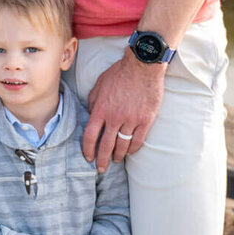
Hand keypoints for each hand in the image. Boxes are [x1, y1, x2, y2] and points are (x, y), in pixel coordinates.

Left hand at [83, 50, 165, 172]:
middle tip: (101, 168)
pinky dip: (132, 149)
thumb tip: (90, 115)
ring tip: (116, 160)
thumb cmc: (120, 73)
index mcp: (101, 109)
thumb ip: (93, 102)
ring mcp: (131, 120)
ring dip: (118, 156)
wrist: (143, 65)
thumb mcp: (99, 84)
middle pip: (106, 146)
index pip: (90, 136)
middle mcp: (115, 117)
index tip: (88, 157)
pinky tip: (129, 152)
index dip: (88, 150)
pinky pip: (138, 140)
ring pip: (122, 146)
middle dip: (102, 160)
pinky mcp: (146, 120)